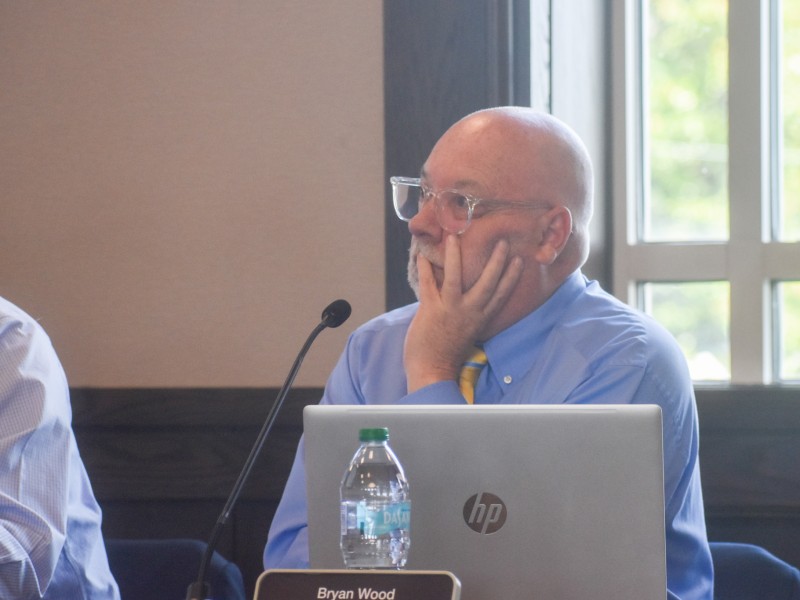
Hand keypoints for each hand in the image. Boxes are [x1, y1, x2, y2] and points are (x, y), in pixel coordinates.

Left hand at [403, 234, 522, 392]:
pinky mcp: (431, 309)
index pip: (501, 295)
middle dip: (496, 261)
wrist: (432, 370)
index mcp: (481, 319)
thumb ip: (470, 313)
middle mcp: (470, 312)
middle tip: (502, 241)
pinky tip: (423, 254)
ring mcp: (450, 310)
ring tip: (454, 236)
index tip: (520, 260)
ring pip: (456, 277)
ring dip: (455, 255)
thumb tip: (467, 293)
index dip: (512, 277)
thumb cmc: (448, 352)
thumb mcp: (468, 331)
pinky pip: (428, 283)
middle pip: (487, 282)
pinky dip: (425, 268)